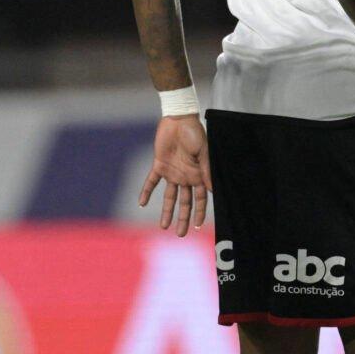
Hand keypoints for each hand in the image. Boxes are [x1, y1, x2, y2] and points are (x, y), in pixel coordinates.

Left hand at [137, 115, 211, 236]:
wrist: (178, 119)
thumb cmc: (195, 133)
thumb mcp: (204, 152)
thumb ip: (206, 171)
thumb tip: (213, 190)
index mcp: (198, 175)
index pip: (200, 199)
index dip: (199, 212)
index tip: (197, 226)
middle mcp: (186, 177)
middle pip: (184, 203)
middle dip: (183, 218)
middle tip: (180, 234)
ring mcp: (172, 172)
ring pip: (169, 197)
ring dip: (166, 212)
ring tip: (164, 227)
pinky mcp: (159, 165)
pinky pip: (151, 181)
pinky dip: (146, 192)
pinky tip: (142, 203)